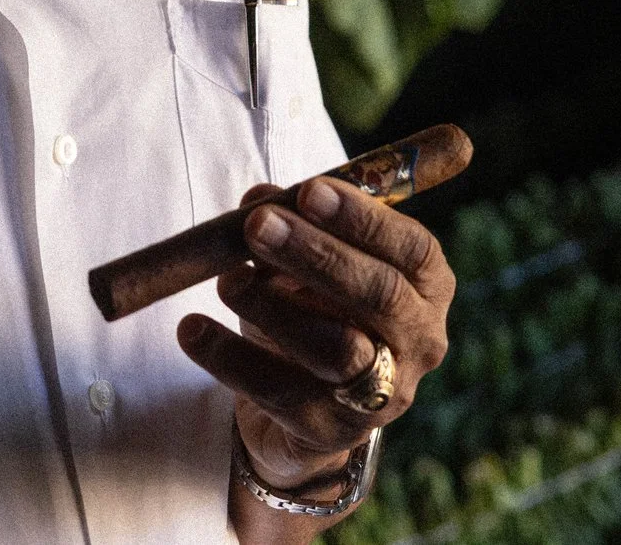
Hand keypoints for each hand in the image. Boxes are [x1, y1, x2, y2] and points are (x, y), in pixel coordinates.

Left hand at [175, 176, 454, 490]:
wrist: (306, 404)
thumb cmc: (318, 307)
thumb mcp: (312, 260)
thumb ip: (293, 223)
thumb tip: (258, 199)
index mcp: (428, 287)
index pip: (413, 249)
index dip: (363, 218)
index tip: (309, 189)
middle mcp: (419, 342)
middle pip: (378, 295)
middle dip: (315, 254)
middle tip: (257, 225)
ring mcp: (382, 394)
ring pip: (335, 349)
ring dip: (274, 307)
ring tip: (226, 280)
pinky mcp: (331, 431)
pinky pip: (279, 392)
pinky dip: (230, 357)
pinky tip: (192, 329)